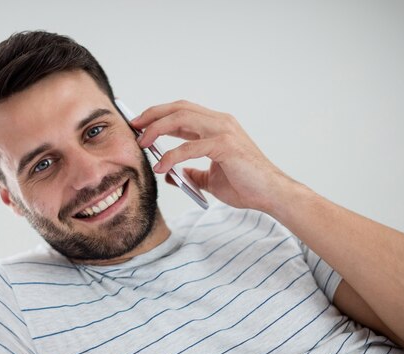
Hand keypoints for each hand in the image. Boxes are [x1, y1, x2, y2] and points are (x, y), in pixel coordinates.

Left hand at [131, 100, 296, 213]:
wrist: (270, 195)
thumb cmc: (246, 185)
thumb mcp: (210, 179)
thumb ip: (191, 174)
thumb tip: (170, 176)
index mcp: (217, 126)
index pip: (182, 112)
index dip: (158, 115)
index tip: (138, 125)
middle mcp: (220, 122)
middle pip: (179, 108)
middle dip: (152, 115)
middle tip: (133, 127)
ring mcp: (224, 131)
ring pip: (182, 119)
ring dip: (157, 129)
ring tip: (142, 143)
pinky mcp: (225, 146)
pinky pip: (191, 146)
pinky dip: (172, 156)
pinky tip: (161, 167)